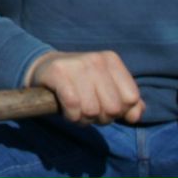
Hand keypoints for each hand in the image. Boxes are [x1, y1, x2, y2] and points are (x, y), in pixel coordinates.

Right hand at [27, 50, 144, 124]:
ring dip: (84, 118)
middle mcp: (96, 59)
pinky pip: (73, 107)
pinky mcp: (58, 72)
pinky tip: (67, 111)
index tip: (104, 104)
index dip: (119, 111)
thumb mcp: (107, 89)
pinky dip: (71, 116)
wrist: (44, 68)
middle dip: (101, 117)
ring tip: (77, 110)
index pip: (131, 98)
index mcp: (111, 60)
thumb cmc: (80, 84)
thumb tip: (133, 117)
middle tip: (89, 110)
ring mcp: (76, 64)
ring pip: (92, 110)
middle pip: (113, 107)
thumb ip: (128, 104)